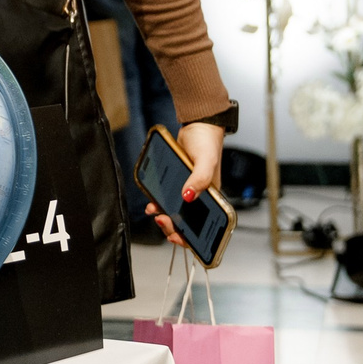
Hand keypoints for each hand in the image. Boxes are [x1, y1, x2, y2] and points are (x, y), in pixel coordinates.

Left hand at [146, 120, 226, 249]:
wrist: (197, 125)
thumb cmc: (208, 142)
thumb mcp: (206, 161)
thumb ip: (199, 179)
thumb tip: (188, 196)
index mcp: (211, 198)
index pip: (203, 227)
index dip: (190, 238)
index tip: (176, 237)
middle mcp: (199, 197)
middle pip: (186, 224)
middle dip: (172, 228)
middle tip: (162, 220)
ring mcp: (187, 191)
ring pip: (174, 213)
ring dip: (163, 218)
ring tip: (155, 213)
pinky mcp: (176, 183)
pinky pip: (166, 199)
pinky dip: (158, 204)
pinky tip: (151, 202)